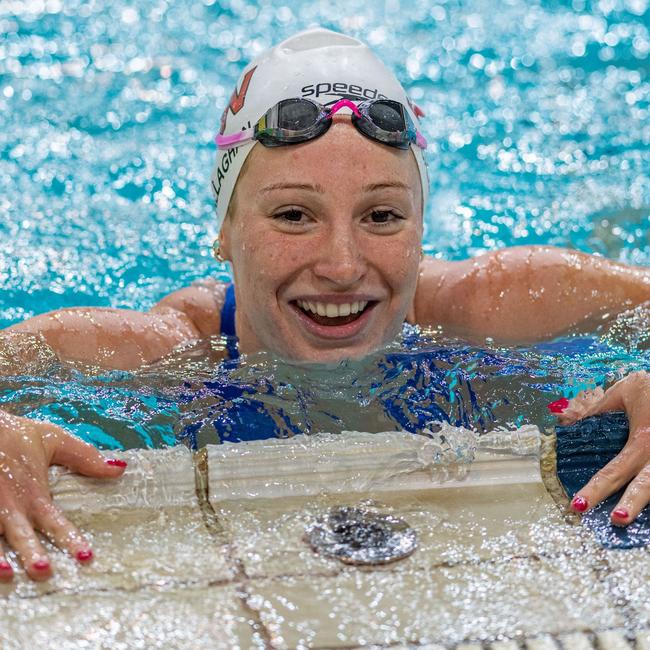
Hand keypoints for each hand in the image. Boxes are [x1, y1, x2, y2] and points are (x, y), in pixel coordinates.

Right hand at [0, 410, 126, 580]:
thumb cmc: (15, 435)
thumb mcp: (53, 440)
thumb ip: (85, 457)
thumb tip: (120, 468)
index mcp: (32, 492)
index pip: (55, 520)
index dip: (70, 539)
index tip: (86, 557)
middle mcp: (9, 504)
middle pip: (21, 534)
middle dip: (31, 552)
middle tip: (43, 571)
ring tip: (7, 575)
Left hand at [555, 371, 649, 525]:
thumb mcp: (623, 393)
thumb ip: (594, 412)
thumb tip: (564, 423)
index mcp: (643, 438)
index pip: (615, 469)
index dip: (596, 488)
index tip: (578, 504)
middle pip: (645, 485)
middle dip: (630, 505)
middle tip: (613, 521)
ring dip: (645, 504)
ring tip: (629, 520)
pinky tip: (644, 512)